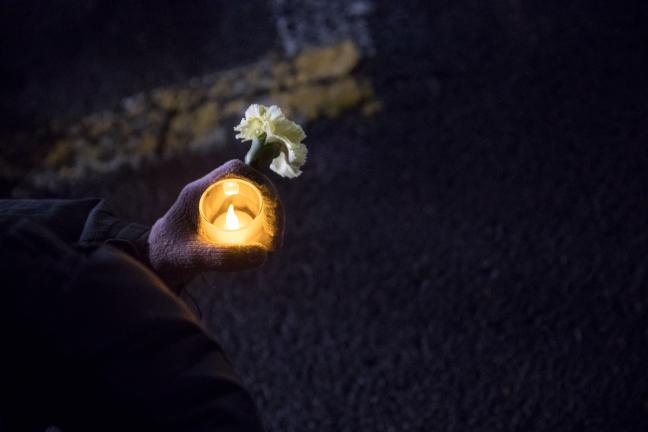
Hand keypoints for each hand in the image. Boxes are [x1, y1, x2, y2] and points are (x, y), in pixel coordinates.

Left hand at [148, 159, 282, 286]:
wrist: (154, 262)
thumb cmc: (167, 257)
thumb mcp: (193, 258)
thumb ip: (223, 258)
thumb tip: (262, 256)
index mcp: (201, 191)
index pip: (236, 170)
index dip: (260, 181)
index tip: (273, 209)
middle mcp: (212, 192)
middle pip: (252, 184)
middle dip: (271, 206)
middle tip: (276, 239)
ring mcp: (219, 204)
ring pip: (254, 200)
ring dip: (269, 217)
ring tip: (273, 245)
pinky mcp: (224, 217)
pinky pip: (250, 213)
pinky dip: (262, 226)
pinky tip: (264, 247)